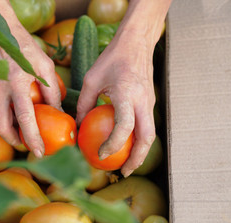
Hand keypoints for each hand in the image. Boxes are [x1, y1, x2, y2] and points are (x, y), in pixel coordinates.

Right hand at [0, 0, 60, 157]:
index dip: (32, 139)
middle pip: (2, 127)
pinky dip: (4, 114)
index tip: (39, 153)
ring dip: (10, 127)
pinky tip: (13, 108)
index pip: (25, 119)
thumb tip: (59, 114)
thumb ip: (52, 91)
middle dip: (15, 141)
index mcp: (17, 83)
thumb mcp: (45, 65)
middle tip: (27, 144)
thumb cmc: (25, 47)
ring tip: (23, 126)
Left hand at [76, 29, 155, 177]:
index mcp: (126, 93)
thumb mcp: (91, 79)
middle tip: (123, 171)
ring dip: (140, 152)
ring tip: (126, 164)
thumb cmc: (111, 59)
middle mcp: (142, 100)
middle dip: (136, 158)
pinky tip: (127, 145)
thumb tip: (79, 126)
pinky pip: (147, 125)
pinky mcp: (151, 102)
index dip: (114, 144)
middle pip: (146, 137)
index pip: (124, 125)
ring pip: (150, 134)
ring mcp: (150, 102)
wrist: (137, 42)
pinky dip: (139, 139)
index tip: (101, 154)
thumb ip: (85, 104)